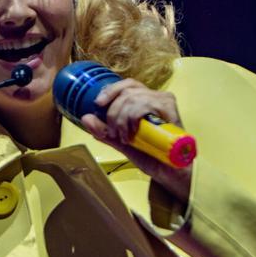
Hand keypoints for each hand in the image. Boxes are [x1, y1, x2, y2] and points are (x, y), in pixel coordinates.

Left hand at [80, 78, 191, 203]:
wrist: (168, 171)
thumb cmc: (150, 155)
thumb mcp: (121, 142)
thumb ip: (104, 131)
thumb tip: (85, 118)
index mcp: (145, 100)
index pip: (126, 85)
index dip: (111, 90)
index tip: (98, 104)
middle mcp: (155, 97)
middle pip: (127, 91)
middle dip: (113, 113)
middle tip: (114, 133)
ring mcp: (164, 101)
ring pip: (133, 98)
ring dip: (122, 119)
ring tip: (125, 137)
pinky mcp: (170, 109)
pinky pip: (145, 105)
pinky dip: (133, 118)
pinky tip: (134, 133)